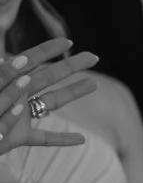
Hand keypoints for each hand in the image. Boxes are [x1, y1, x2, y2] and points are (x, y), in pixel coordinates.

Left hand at [0, 39, 100, 154]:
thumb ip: (1, 77)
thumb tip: (10, 62)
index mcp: (6, 81)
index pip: (29, 61)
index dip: (48, 51)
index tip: (68, 42)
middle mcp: (16, 95)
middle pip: (48, 77)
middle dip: (71, 66)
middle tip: (94, 57)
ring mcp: (19, 117)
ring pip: (52, 103)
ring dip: (73, 93)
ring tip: (93, 85)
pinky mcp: (17, 138)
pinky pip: (43, 139)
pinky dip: (61, 139)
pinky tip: (80, 140)